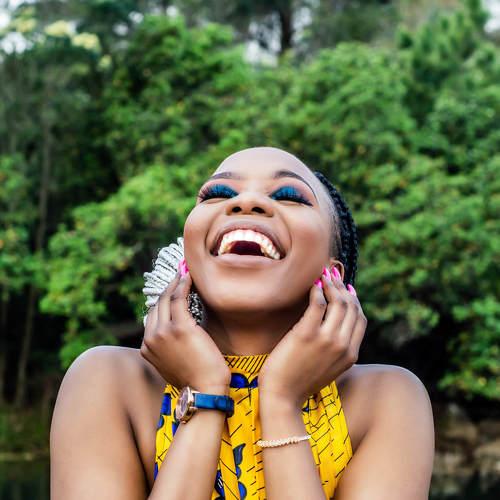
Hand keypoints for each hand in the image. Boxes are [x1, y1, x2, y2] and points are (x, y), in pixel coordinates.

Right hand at [140, 266, 230, 392]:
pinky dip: (183, 285)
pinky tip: (188, 277)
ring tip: (184, 272)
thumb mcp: (174, 362)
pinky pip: (178, 298)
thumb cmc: (196, 378)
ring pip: (166, 299)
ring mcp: (163, 332)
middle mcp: (151, 338)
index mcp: (147, 348)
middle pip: (157, 304)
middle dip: (167, 287)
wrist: (205, 390)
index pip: (152, 316)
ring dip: (175, 282)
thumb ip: (169, 346)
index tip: (172, 288)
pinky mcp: (180, 327)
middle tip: (178, 274)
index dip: (162, 300)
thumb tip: (177, 330)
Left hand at [258, 268, 366, 408]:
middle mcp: (343, 346)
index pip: (360, 319)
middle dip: (342, 286)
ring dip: (331, 284)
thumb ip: (337, 350)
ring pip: (338, 302)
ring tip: (322, 274)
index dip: (355, 300)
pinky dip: (317, 291)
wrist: (283, 397)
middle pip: (351, 307)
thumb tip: (335, 327)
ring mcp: (326, 340)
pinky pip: (318, 304)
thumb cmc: (300, 382)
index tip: (346, 288)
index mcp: (351, 355)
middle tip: (332, 274)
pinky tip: (313, 285)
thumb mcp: (328, 368)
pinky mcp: (307, 334)